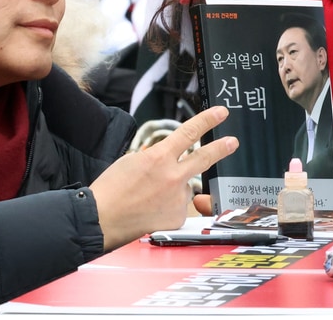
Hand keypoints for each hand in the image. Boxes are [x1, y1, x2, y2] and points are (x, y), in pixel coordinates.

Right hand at [90, 107, 237, 249]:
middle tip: (233, 142)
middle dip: (221, 148)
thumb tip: (167, 158)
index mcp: (159, 157)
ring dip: (174, 189)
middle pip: (204, 157)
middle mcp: (173, 176)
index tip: (221, 113)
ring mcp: (177, 198)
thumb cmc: (110, 190)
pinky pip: (179, 207)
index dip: (208, 120)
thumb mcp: (131, 161)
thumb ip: (155, 157)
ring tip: (149, 198)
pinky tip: (152, 211)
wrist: (100, 220)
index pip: (189, 132)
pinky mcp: (176, 217)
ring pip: (185, 187)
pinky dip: (169, 207)